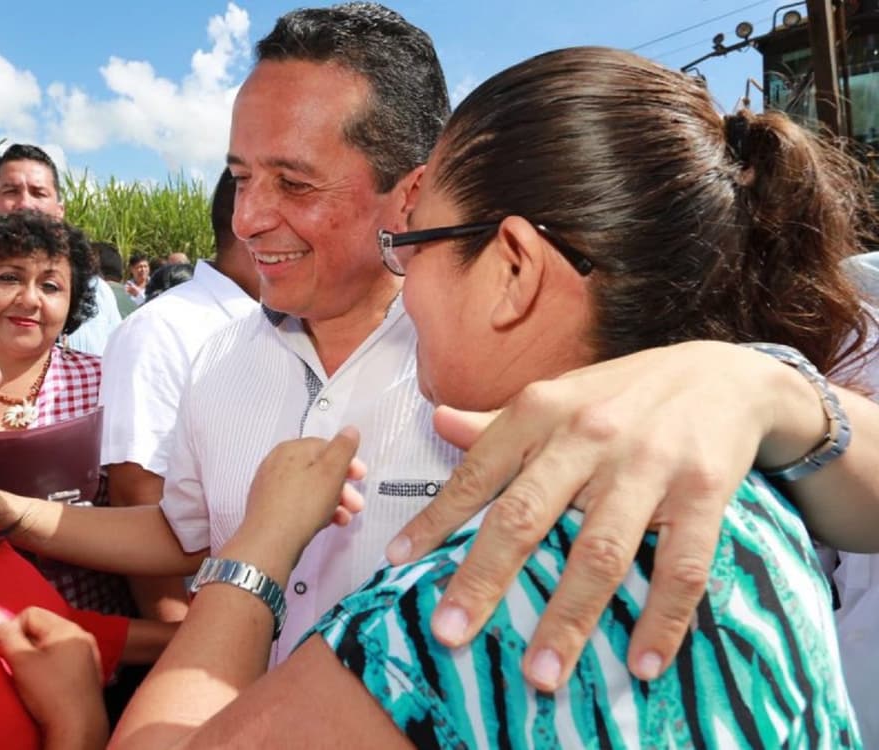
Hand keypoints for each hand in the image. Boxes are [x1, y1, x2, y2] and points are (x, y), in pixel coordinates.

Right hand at [0, 607, 108, 749]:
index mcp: (68, 629)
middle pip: (42, 628)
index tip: (6, 652)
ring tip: (30, 677)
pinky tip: (46, 685)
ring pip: (52, 645)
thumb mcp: (21, 662)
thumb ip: (4, 636)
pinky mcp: (90, 673)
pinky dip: (51, 667)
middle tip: (17, 666)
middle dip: (25, 643)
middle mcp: (82, 637)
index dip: (12, 629)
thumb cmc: (50, 693)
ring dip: (37, 656)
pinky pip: (64, 660)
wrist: (78, 728)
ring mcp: (88, 655)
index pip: (31, 613)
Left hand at [234, 426, 365, 571]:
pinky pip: (298, 503)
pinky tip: (328, 523)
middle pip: (318, 469)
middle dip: (342, 486)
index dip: (347, 461)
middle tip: (357, 504)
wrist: (269, 544)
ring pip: (310, 488)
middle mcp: (277, 463)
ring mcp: (271, 486)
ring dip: (333, 501)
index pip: (325, 446)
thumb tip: (350, 429)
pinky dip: (316, 510)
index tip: (361, 477)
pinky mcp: (269, 508)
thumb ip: (343, 448)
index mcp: (291, 449)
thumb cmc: (302, 505)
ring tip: (346, 518)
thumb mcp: (331, 473)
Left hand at [385, 341, 776, 690]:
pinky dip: (662, 620)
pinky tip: (643, 663)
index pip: (477, 473)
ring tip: (542, 674)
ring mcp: (648, 466)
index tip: (398, 564)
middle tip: (450, 633)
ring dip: (568, 619)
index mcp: (541, 411)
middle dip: (485, 580)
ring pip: (600, 552)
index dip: (435, 519)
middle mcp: (588, 436)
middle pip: (526, 517)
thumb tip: (437, 422)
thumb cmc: (622, 395)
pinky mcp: (704, 493)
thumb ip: (497, 423)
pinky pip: (683, 567)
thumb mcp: (556, 396)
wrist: (725, 373)